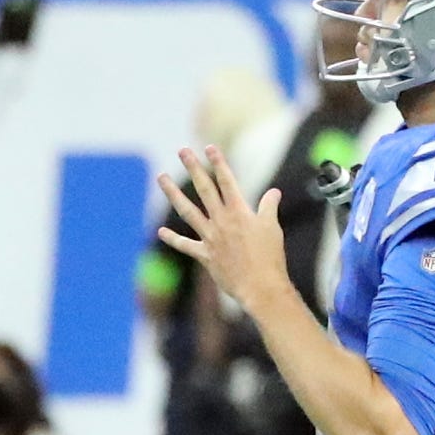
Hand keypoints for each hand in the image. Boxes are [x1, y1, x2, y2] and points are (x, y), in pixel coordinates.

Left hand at [156, 148, 287, 315]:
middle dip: (193, 168)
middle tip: (182, 151)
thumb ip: (270, 208)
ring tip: (161, 177)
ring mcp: (211, 237)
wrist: (261, 287)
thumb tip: (274, 192)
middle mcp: (222, 221)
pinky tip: (161, 232)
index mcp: (240, 213)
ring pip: (187, 210)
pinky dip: (173, 239)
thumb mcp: (274, 229)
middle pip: (204, 189)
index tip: (210, 147)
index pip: (227, 181)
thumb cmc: (271, 258)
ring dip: (173, 193)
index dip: (219, 163)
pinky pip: (186, 245)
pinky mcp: (205, 255)